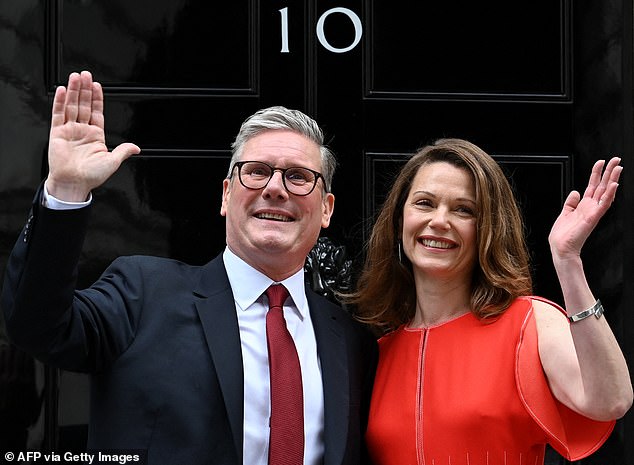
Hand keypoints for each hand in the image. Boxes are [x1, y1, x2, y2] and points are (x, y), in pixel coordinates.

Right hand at [46, 71, 139, 200]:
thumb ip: (123, 151)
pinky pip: (58, 114)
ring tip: (75, 77)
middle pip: (83, 105)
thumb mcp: (112, 162)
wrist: (74, 184)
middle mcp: (82, 131)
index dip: (97, 98)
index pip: (96, 112)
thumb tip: (136, 148)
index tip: (97, 85)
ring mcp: (69, 130)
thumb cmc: (91, 176)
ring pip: (71, 106)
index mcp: (95, 136)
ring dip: (73, 91)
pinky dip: (59, 102)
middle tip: (85, 74)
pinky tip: (61, 90)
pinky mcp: (57, 133)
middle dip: (84, 89)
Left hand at [549, 157, 621, 259]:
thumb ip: (570, 202)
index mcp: (584, 205)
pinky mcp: (593, 217)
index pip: (593, 185)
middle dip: (609, 172)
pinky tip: (614, 185)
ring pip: (606, 192)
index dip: (597, 173)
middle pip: (602, 186)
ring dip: (613, 179)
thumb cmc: (563, 235)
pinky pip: (604, 204)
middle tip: (616, 160)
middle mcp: (590, 207)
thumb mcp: (565, 213)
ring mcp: (593, 212)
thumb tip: (575, 191)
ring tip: (618, 168)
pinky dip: (610, 194)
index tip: (601, 162)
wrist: (561, 248)